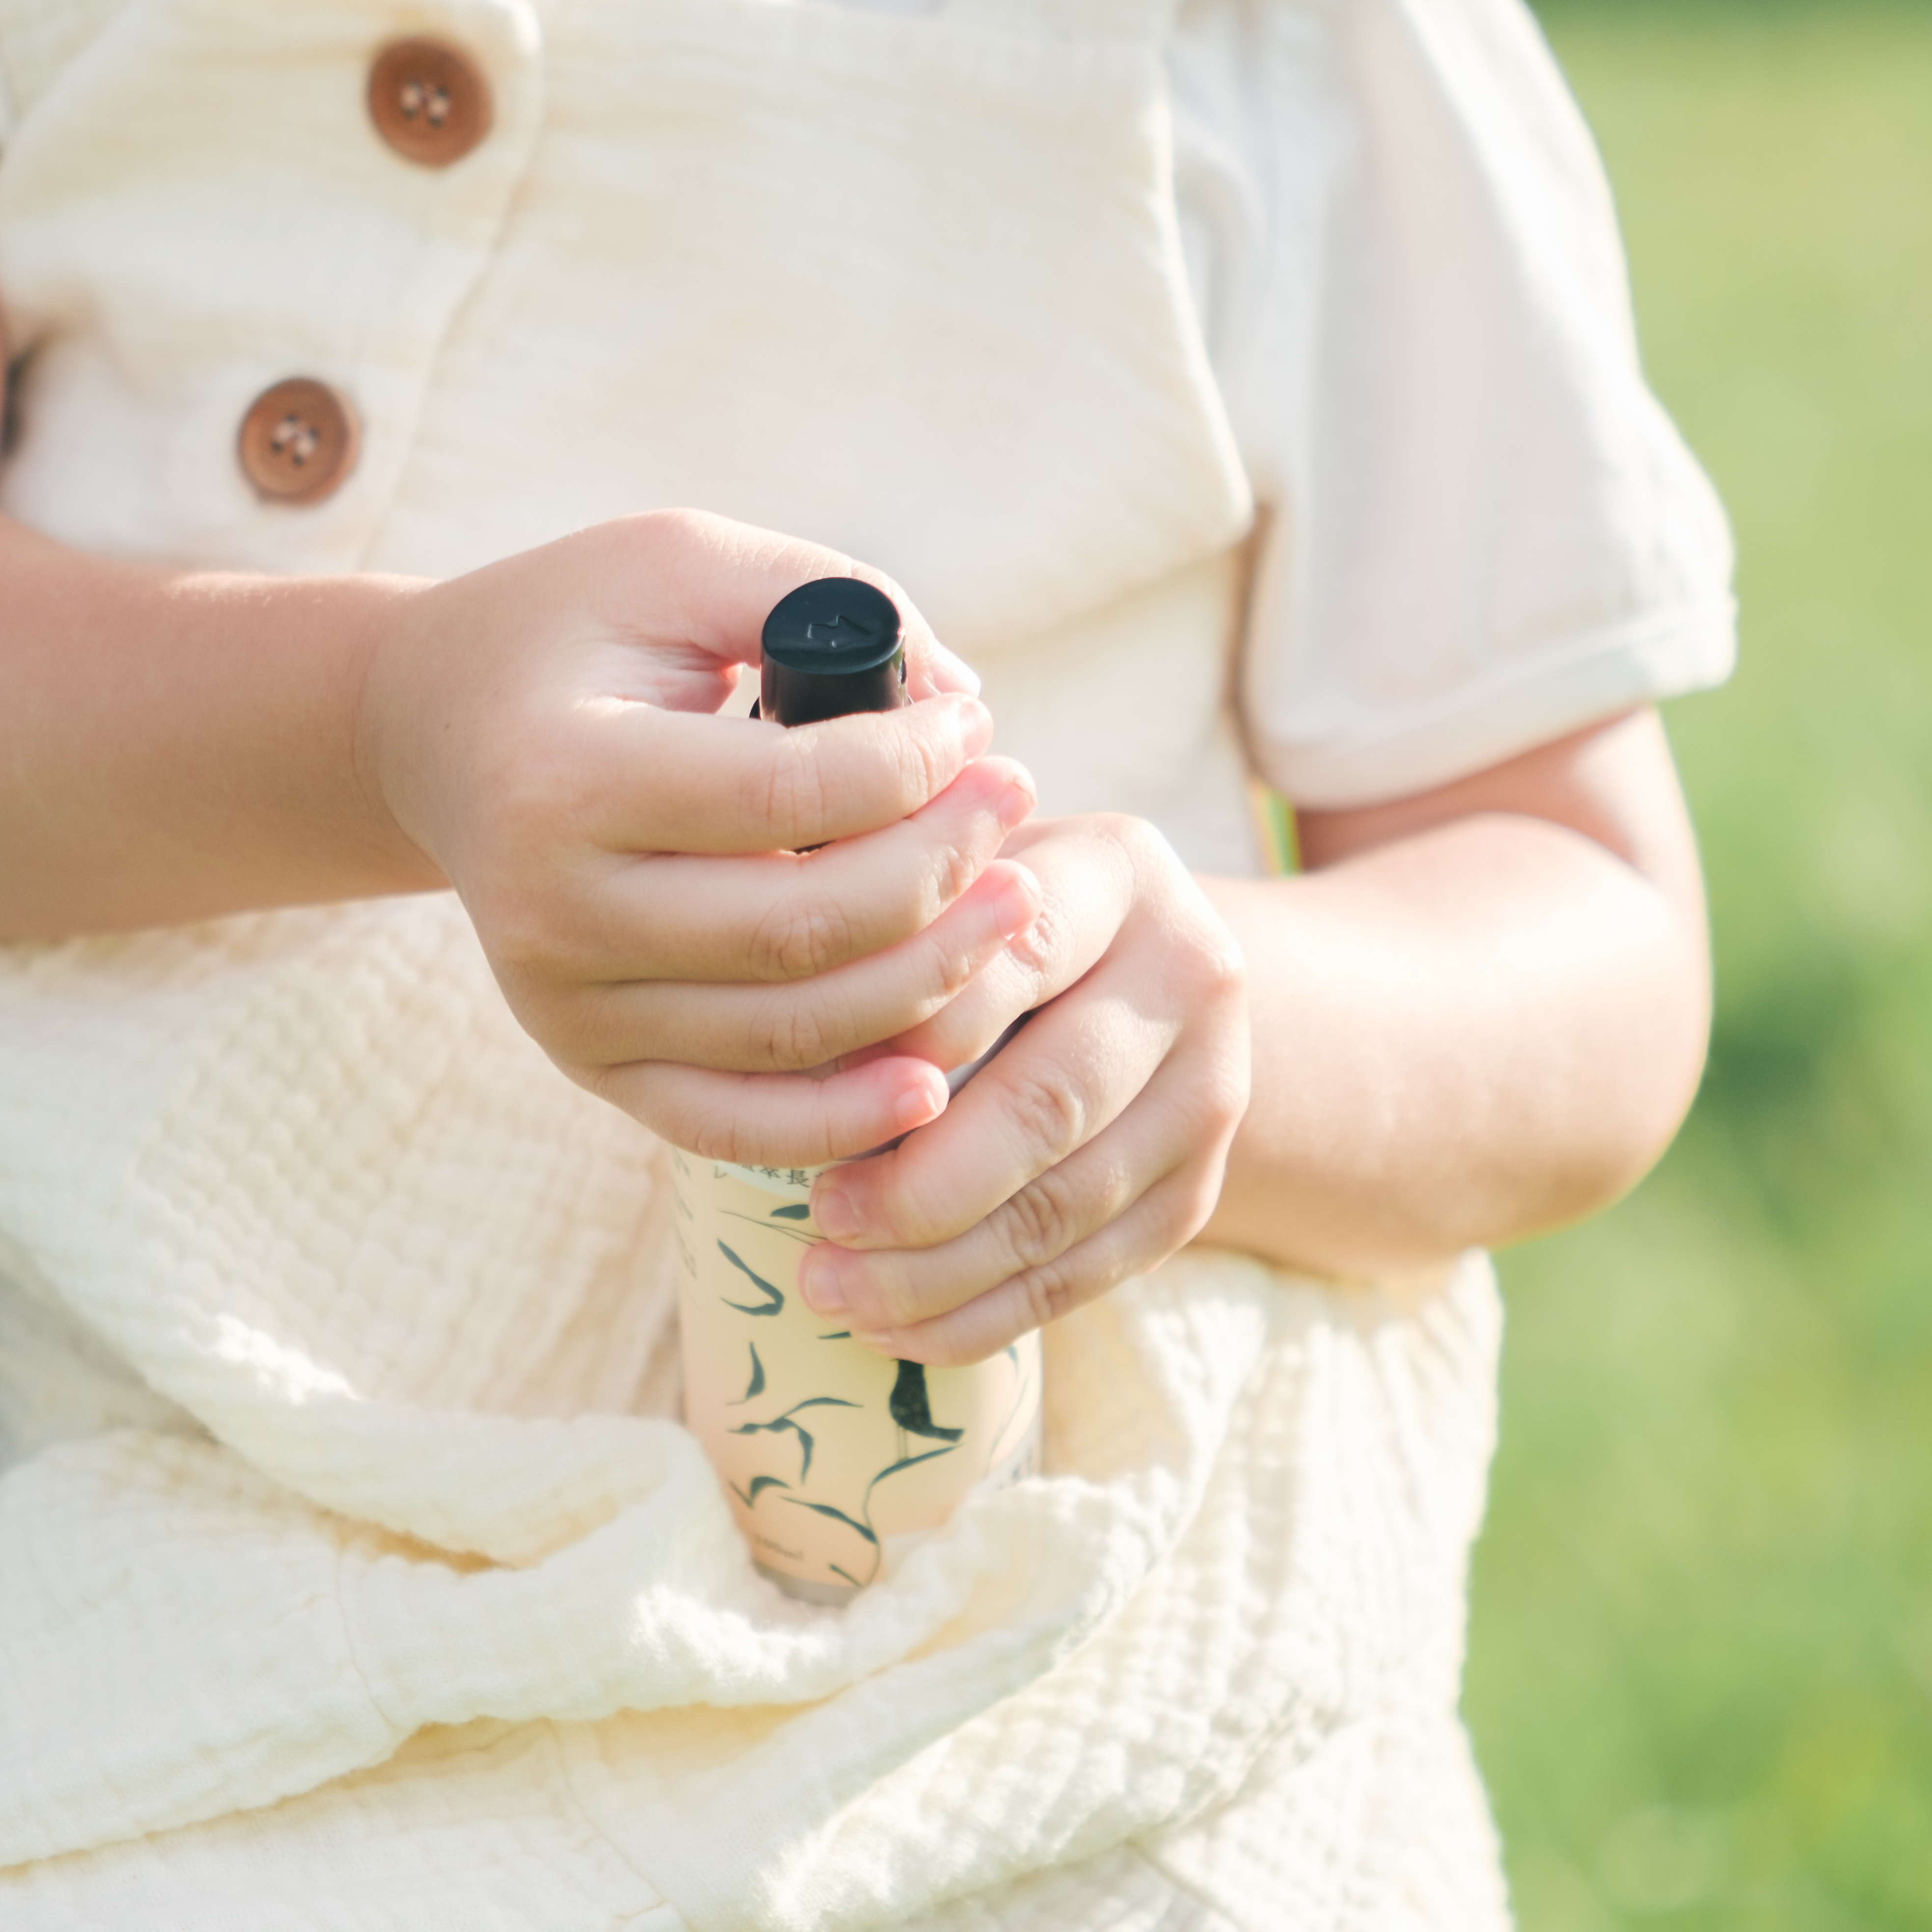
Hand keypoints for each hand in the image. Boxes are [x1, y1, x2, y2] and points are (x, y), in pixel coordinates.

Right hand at [362, 509, 1041, 1162]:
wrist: (439, 734)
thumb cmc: (576, 634)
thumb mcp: (682, 562)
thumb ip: (824, 599)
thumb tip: (963, 707)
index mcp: (564, 776)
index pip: (788, 796)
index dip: (915, 767)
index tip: (974, 728)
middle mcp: (552, 911)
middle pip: (804, 929)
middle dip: (945, 874)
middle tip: (1017, 806)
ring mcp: (567, 1009)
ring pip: (793, 1034)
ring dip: (931, 982)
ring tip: (1011, 909)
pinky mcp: (592, 1066)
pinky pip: (735, 1124)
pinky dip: (842, 1119)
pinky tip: (932, 1083)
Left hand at [794, 814, 1250, 1362]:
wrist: (1137, 977)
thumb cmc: (985, 915)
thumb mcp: (946, 868)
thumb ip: (876, 892)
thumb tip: (764, 969)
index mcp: (1117, 868)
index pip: (1015, 953)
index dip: (911, 1033)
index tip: (807, 1086)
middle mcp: (1191, 973)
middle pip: (1051, 1103)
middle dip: (921, 1181)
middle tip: (821, 1217)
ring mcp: (1210, 1091)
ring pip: (1065, 1207)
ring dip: (936, 1269)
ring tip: (827, 1286)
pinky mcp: (1197, 1192)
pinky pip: (1086, 1276)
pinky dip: (981, 1317)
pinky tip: (889, 1326)